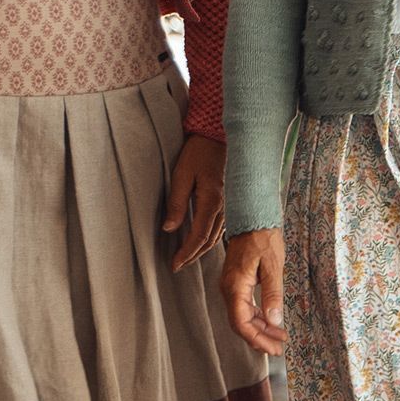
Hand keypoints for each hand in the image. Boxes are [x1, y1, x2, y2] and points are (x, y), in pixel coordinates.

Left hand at [161, 133, 226, 272]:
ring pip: (217, 236)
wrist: (218, 136)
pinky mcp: (230, 202)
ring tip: (186, 257)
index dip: (186, 253)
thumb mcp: (181, 174)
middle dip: (192, 256)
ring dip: (201, 249)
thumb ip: (176, 203)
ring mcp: (230, 205)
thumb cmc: (198, 152)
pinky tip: (201, 240)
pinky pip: (222, 227)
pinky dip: (210, 238)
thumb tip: (169, 229)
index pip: (199, 236)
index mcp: (212, 201)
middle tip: (177, 265)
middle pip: (209, 241)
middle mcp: (225, 207)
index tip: (174, 264)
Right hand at [221, 228, 285, 355]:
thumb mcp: (273, 266)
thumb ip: (273, 293)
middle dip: (259, 339)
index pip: (241, 322)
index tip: (272, 348)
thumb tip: (274, 320)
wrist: (253, 218)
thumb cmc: (263, 237)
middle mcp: (229, 289)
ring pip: (243, 316)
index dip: (256, 339)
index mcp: (235, 286)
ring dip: (260, 329)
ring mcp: (231, 286)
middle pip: (241, 323)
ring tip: (278, 337)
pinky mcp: (237, 283)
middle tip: (278, 348)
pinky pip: (245, 306)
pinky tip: (270, 321)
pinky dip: (258, 317)